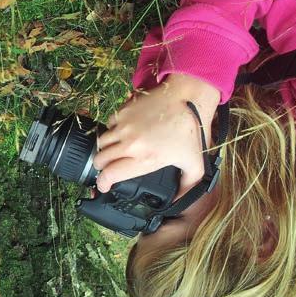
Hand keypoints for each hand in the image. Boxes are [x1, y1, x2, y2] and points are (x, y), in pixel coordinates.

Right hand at [93, 74, 219, 197]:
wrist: (187, 97)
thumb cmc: (191, 129)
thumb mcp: (195, 163)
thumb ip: (187, 186)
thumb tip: (177, 200)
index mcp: (145, 159)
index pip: (110, 174)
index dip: (102, 183)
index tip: (103, 186)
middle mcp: (130, 144)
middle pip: (100, 159)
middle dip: (100, 168)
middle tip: (106, 169)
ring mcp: (124, 126)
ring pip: (101, 142)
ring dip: (103, 150)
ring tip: (110, 153)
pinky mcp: (123, 112)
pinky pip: (108, 125)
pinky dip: (110, 132)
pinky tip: (119, 134)